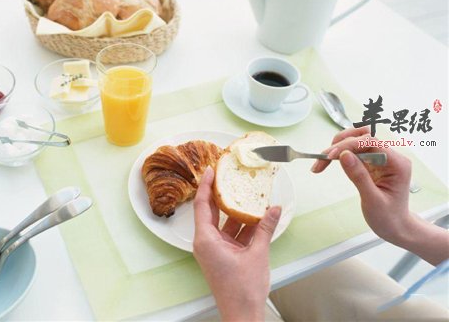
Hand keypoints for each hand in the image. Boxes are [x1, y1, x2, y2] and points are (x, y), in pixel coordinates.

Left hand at [193, 166, 280, 320]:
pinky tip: (257, 217)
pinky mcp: (224, 255)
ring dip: (237, 211)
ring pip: (225, 223)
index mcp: (206, 240)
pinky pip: (232, 234)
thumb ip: (265, 229)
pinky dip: (243, 226)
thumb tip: (273, 209)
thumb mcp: (257, 254)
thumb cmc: (242, 291)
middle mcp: (207, 243)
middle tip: (228, 175)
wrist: (243, 314)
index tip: (210, 170)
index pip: (203, 205)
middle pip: (212, 211)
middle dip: (221, 194)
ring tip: (248, 194)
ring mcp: (215, 249)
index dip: (206, 186)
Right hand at [311, 127, 412, 244]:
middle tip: (323, 158)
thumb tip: (344, 156)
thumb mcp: (373, 200)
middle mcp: (390, 157)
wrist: (396, 227)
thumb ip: (359, 176)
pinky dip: (338, 155)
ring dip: (337, 147)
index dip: (349, 145)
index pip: (371, 142)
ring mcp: (380, 159)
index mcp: (397, 163)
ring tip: (322, 161)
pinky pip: (352, 152)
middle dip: (341, 144)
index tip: (332, 156)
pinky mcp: (370, 163)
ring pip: (355, 141)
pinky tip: (326, 163)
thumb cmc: (389, 217)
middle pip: (362, 137)